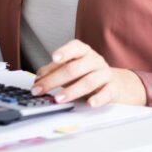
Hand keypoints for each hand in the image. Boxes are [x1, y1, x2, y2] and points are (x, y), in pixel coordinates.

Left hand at [31, 39, 146, 107]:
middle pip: (75, 68)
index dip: (64, 52)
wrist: (113, 81)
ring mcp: (105, 74)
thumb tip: (38, 78)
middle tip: (41, 89)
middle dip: (55, 80)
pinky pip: (107, 93)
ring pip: (89, 81)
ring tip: (58, 99)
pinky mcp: (113, 88)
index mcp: (83, 51)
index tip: (54, 58)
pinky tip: (90, 103)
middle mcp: (95, 60)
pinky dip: (98, 99)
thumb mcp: (69, 67)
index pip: (74, 47)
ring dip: (71, 91)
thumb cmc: (85, 72)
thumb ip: (53, 70)